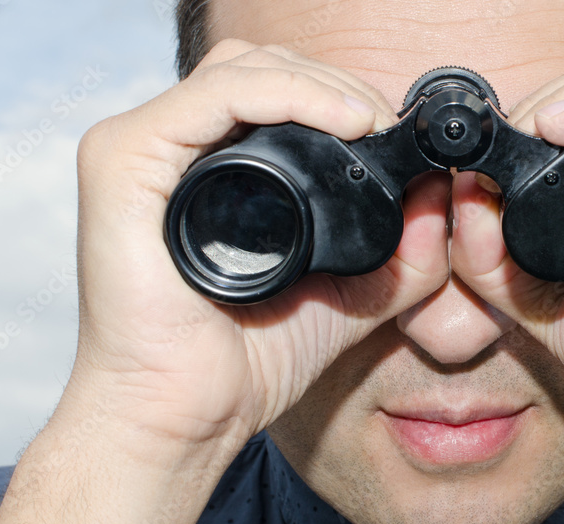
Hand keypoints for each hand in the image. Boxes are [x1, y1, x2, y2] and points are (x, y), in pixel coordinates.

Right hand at [71, 40, 448, 461]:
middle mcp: (170, 149)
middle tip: (386, 126)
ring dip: (321, 84)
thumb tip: (441, 191)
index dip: (340, 96)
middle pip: (261, 67)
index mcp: (208, 170)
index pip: (275, 91)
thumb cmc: (247, 363)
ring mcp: (139, 149)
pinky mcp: (122, 161)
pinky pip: (215, 96)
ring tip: (371, 125)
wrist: (188, 417)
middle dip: (337, 85)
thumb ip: (402, 253)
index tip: (394, 132)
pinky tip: (343, 123)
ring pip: (242, 67)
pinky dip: (286, 95)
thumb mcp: (347, 297)